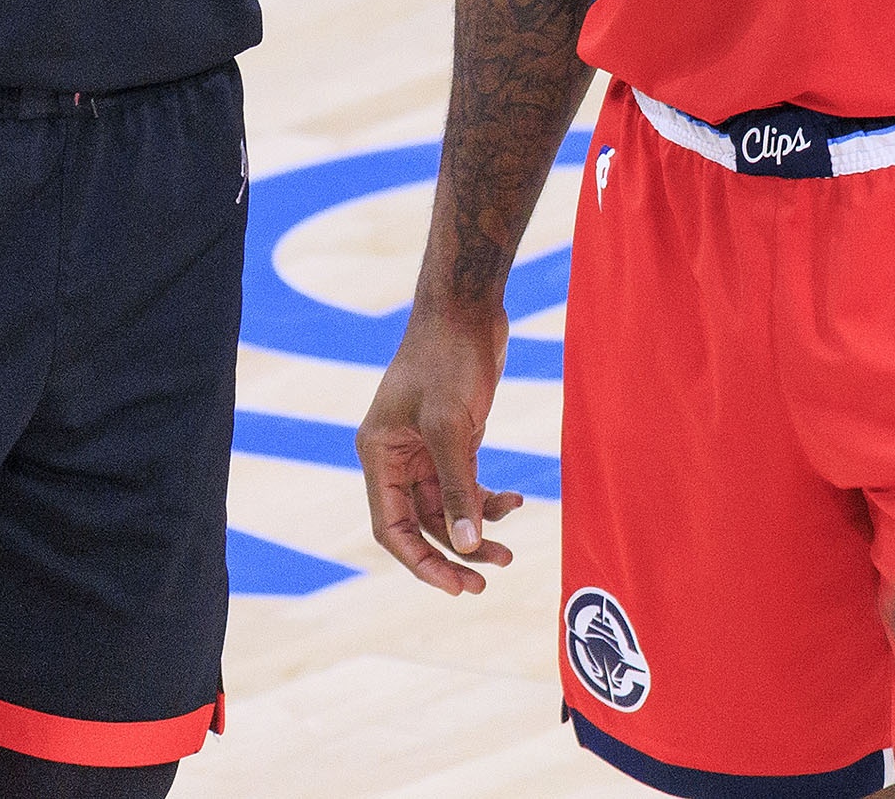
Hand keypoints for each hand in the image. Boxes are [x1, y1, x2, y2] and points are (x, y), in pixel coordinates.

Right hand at [356, 303, 526, 594]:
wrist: (467, 307)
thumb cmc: (447, 358)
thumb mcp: (450, 426)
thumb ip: (457, 487)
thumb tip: (465, 545)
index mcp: (378, 454)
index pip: (391, 528)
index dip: (420, 563)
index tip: (455, 586)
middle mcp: (396, 457)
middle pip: (421, 525)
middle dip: (453, 553)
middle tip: (485, 582)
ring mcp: (426, 449)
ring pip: (448, 509)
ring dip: (477, 529)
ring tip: (509, 553)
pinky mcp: (454, 438)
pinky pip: (468, 484)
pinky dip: (488, 498)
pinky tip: (516, 500)